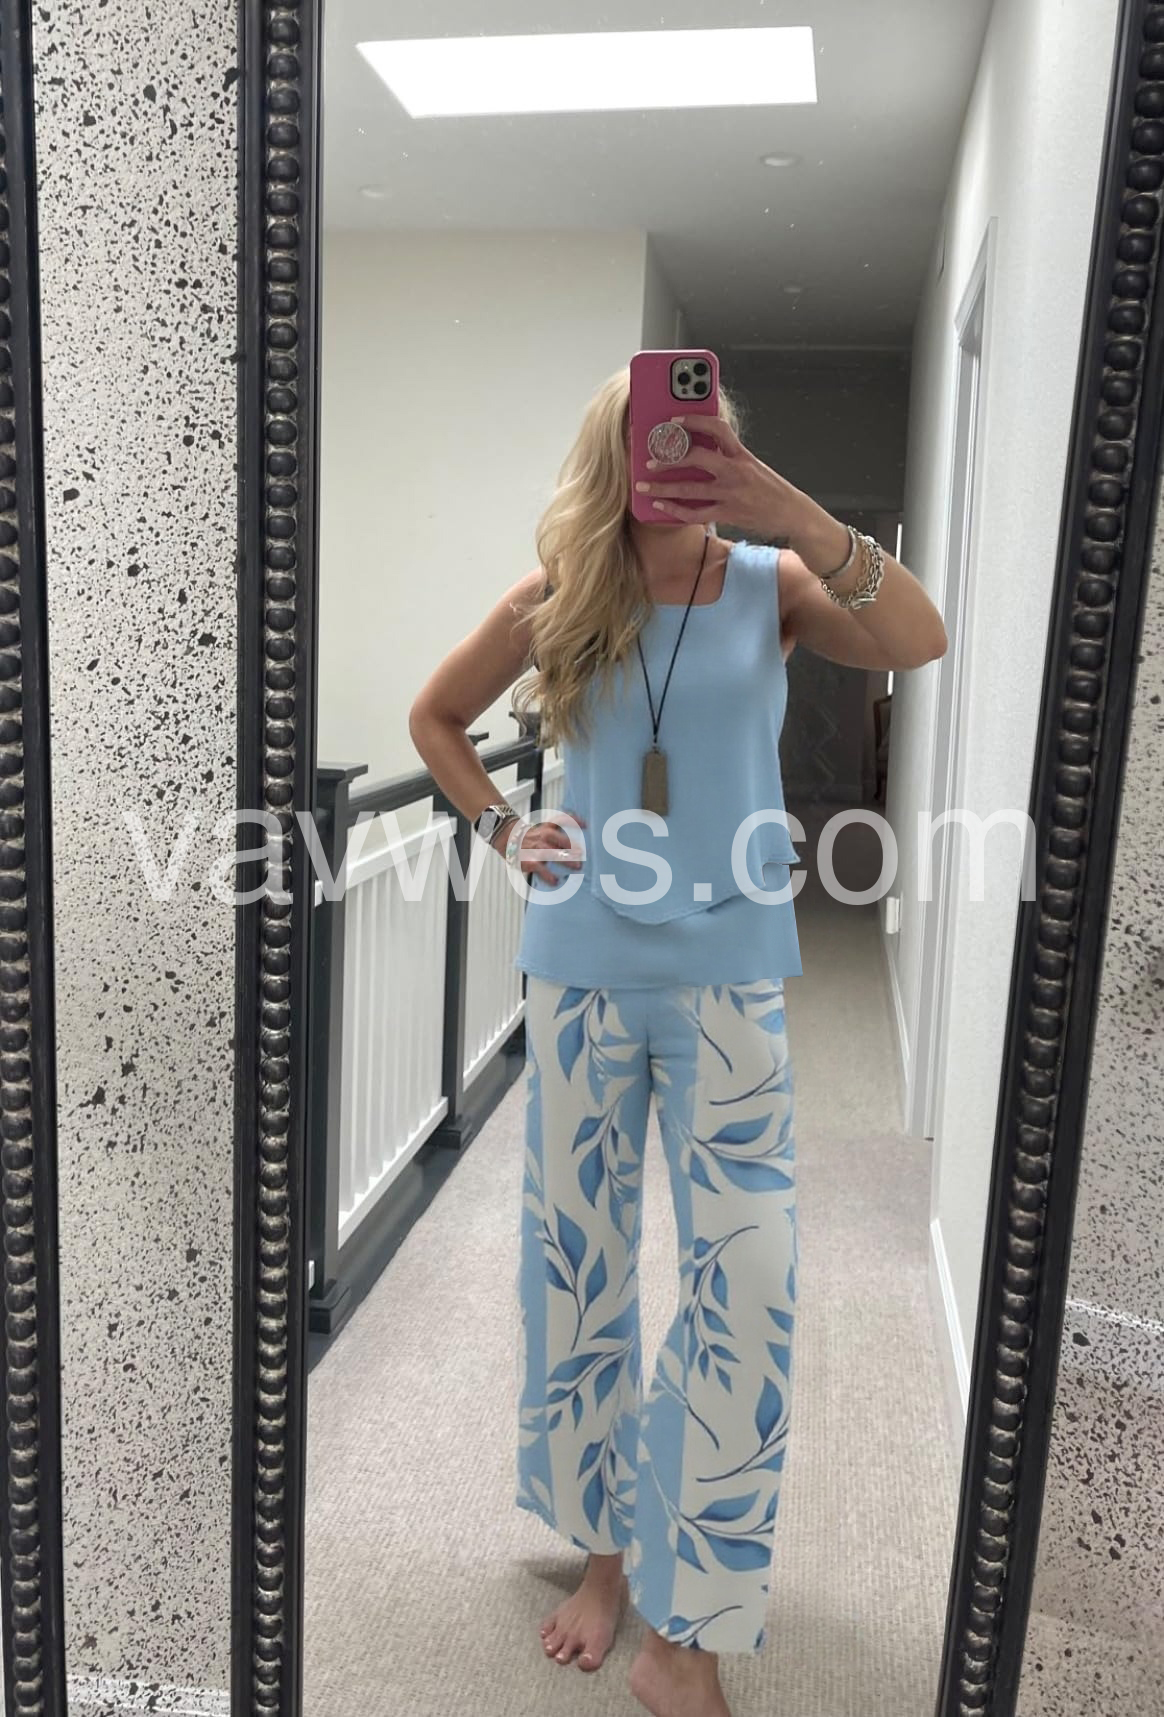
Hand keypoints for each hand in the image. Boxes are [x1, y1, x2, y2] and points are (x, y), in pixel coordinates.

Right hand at [493, 810, 586, 886]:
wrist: (507, 838)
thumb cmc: (531, 838)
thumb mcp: (544, 832)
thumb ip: (559, 838)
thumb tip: (577, 850)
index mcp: (547, 828)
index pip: (560, 820)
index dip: (574, 821)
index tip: (586, 825)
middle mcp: (542, 836)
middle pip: (559, 839)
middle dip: (572, 846)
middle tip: (582, 853)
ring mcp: (536, 848)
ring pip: (551, 853)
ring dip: (565, 859)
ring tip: (578, 866)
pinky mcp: (529, 860)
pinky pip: (539, 868)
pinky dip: (547, 875)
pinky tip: (555, 882)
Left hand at [634, 414, 832, 545]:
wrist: (791, 513)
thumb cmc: (771, 488)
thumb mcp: (753, 465)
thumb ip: (730, 456)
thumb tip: (703, 447)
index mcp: (742, 454)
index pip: (718, 428)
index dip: (695, 420)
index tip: (676, 419)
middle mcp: (735, 471)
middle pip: (697, 458)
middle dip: (670, 458)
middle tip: (651, 459)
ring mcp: (731, 494)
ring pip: (690, 489)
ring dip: (663, 487)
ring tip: (644, 486)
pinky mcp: (728, 514)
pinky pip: (696, 513)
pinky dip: (676, 511)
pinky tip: (662, 507)